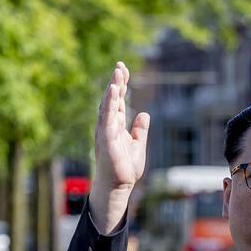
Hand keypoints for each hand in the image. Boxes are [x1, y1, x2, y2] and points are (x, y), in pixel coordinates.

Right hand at [94, 61, 149, 192]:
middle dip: (116, 81)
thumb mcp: (137, 145)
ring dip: (112, 87)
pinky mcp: (106, 137)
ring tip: (117, 72)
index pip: (118, 101)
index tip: (123, 70)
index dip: (121, 85)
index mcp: (116, 125)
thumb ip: (140, 130)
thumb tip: (144, 113)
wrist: (118, 185)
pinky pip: (107, 115)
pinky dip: (109, 102)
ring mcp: (106, 130)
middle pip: (112, 98)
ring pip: (108, 104)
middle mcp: (109, 125)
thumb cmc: (125, 168)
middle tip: (120, 65)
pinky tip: (113, 89)